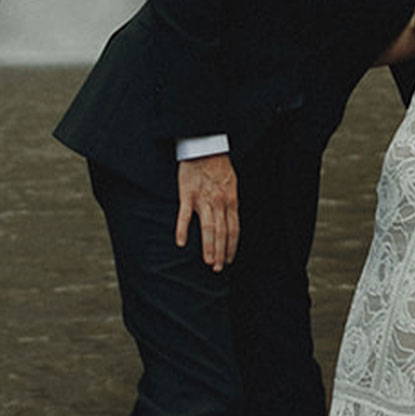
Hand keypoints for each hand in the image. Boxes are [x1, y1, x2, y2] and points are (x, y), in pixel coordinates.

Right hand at [176, 154, 237, 271]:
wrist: (206, 147)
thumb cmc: (218, 166)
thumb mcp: (232, 184)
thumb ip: (231, 203)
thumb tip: (232, 220)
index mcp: (231, 201)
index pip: (234, 229)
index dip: (232, 246)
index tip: (229, 260)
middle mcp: (219, 203)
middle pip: (222, 232)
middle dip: (221, 252)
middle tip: (218, 268)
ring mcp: (203, 199)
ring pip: (208, 227)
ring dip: (208, 246)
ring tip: (208, 261)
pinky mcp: (187, 194)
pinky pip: (184, 215)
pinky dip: (182, 229)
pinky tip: (180, 243)